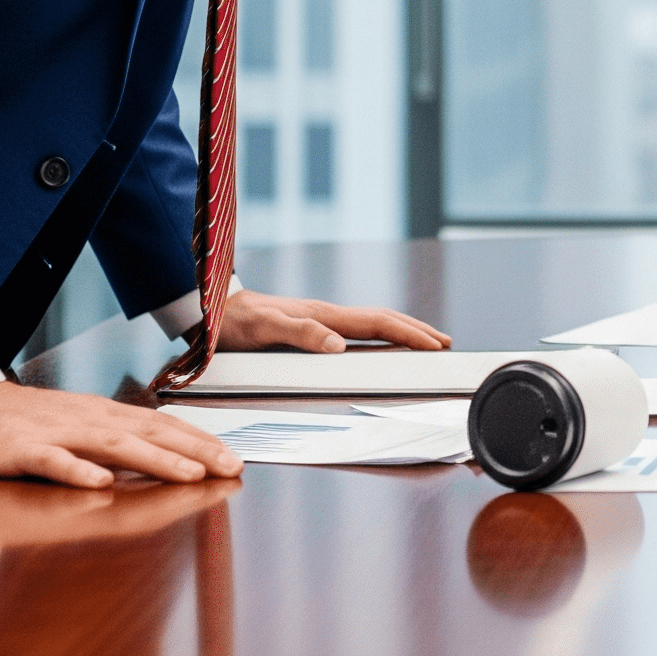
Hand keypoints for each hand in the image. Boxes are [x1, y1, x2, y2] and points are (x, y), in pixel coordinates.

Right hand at [0, 381, 243, 489]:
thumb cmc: (18, 423)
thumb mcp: (71, 429)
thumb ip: (110, 442)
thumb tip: (157, 458)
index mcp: (101, 415)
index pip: (161, 426)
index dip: (199, 441)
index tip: (234, 458)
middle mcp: (86, 419)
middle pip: (149, 433)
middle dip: (195, 451)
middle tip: (233, 467)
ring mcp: (54, 433)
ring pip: (113, 445)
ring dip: (155, 460)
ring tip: (189, 476)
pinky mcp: (18, 450)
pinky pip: (51, 462)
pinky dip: (77, 471)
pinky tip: (101, 483)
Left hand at [214, 288, 451, 354]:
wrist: (212, 308)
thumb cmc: (236, 323)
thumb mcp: (265, 330)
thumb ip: (301, 334)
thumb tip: (340, 346)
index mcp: (324, 316)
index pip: (378, 323)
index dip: (409, 334)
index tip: (436, 344)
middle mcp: (328, 315)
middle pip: (384, 320)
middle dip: (416, 330)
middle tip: (444, 343)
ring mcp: (321, 319)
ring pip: (373, 323)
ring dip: (402, 331)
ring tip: (424, 341)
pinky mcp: (312, 326)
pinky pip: (357, 331)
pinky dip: (380, 336)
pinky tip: (380, 344)